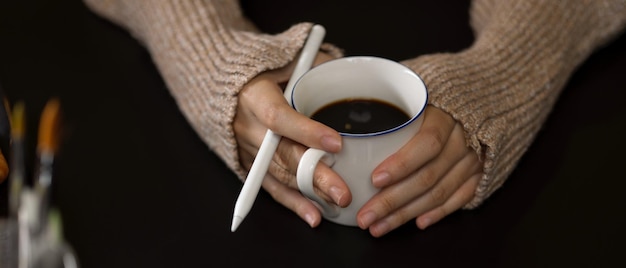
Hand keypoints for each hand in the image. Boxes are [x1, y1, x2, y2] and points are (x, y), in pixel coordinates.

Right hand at [234, 52, 349, 226]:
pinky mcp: (248, 164)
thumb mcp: (285, 56)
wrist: (219, 80)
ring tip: (337, 204)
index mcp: (254, 94)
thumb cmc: (261, 66)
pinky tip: (313, 216)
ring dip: (309, 192)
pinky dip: (293, 203)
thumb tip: (351, 75)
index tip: (336, 143)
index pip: (279, 117)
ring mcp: (246, 148)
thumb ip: (315, 65)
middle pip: (282, 155)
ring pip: (279, 175)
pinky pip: (271, 188)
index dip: (307, 132)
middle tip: (342, 192)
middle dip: (315, 175)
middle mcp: (246, 125)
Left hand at [357, 106, 482, 236]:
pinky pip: (459, 199)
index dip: (401, 164)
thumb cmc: (435, 102)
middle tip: (366, 216)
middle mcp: (463, 140)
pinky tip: (418, 223)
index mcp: (445, 116)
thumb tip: (352, 131)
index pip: (426, 143)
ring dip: (406, 213)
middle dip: (392, 200)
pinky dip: (438, 213)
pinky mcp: (480, 175)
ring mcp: (473, 160)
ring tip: (379, 226)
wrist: (482, 102)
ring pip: (439, 193)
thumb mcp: (416, 99)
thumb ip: (391, 113)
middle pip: (427, 176)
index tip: (375, 180)